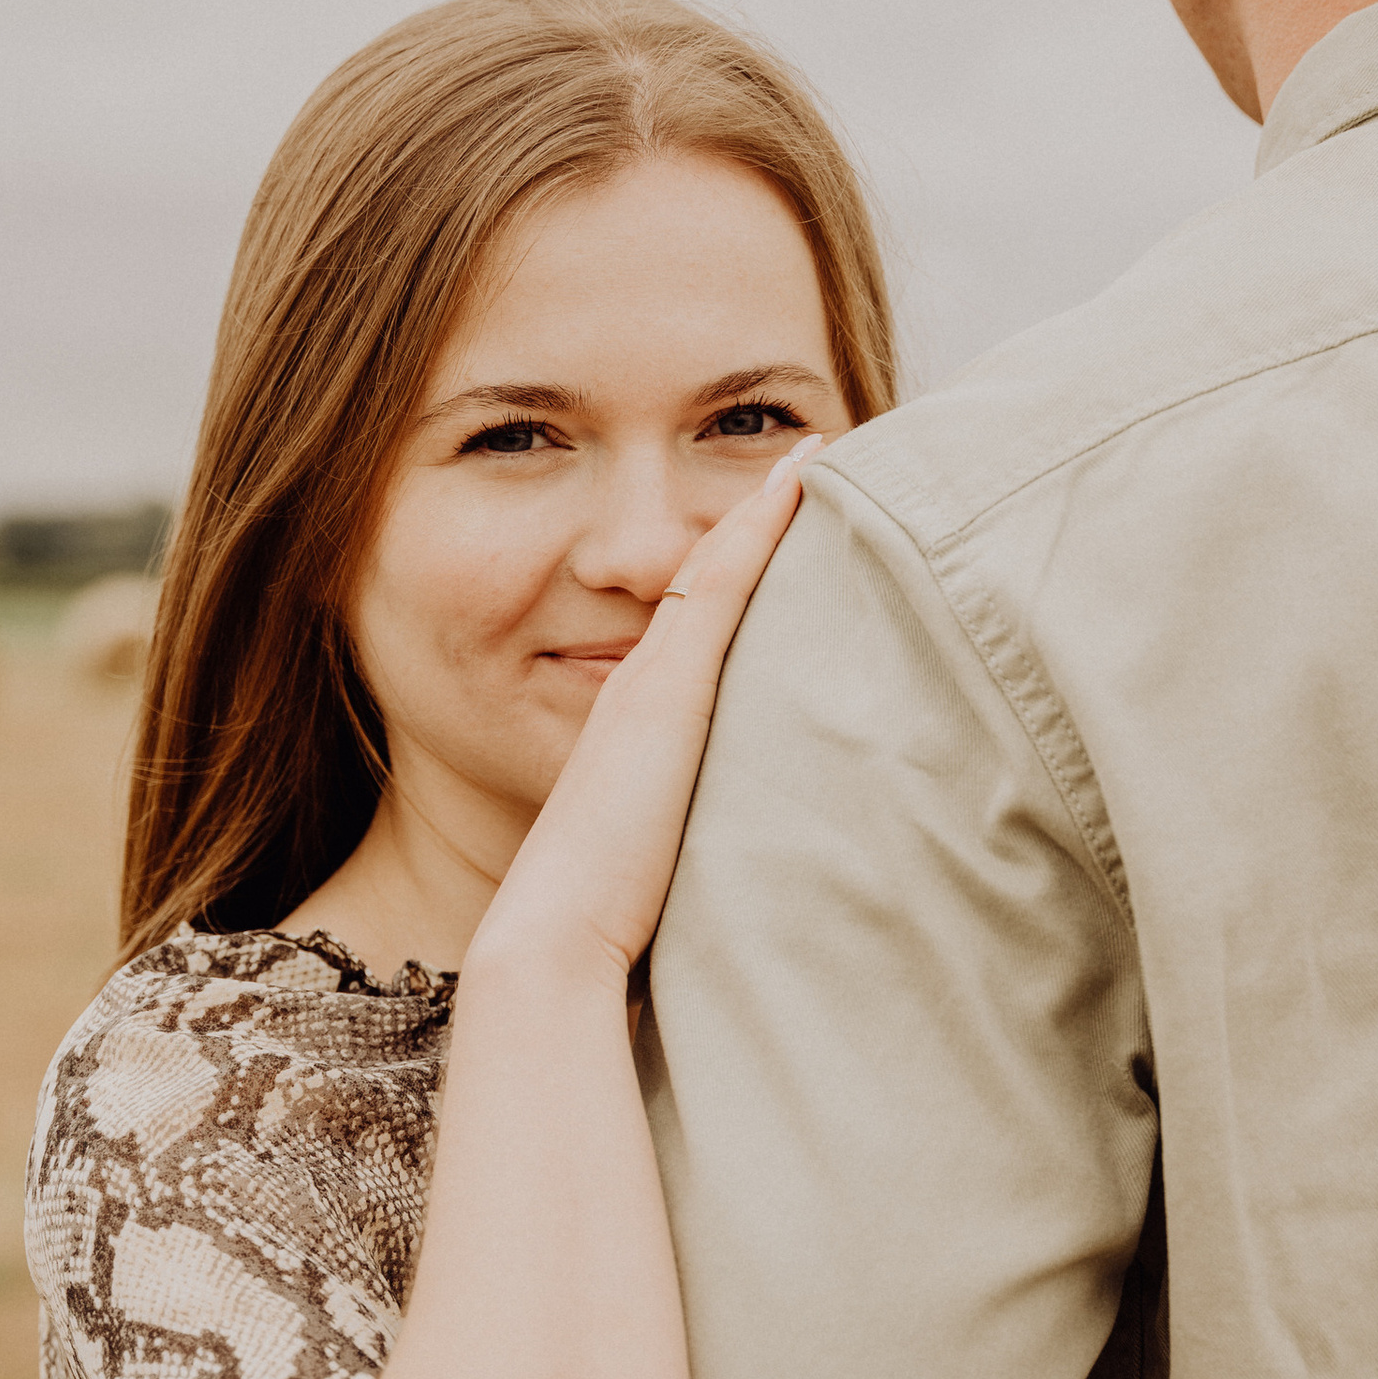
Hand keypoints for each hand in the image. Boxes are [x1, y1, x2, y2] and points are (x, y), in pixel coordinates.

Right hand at [464, 440, 821, 987]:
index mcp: (643, 717)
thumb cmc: (608, 912)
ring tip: (824, 446)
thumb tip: (769, 843)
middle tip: (824, 451)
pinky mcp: (668, 688)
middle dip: (762, 511)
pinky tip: (804, 472)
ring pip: (717, 561)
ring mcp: (653, 678)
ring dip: (770, 501)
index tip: (798, 508)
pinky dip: (760, 522)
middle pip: (709, 571)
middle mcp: (645, 682)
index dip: (746, 558)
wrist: (552, 933)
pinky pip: (721, 579)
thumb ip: (702, 822)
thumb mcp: (663, 848)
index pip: (701, 617)